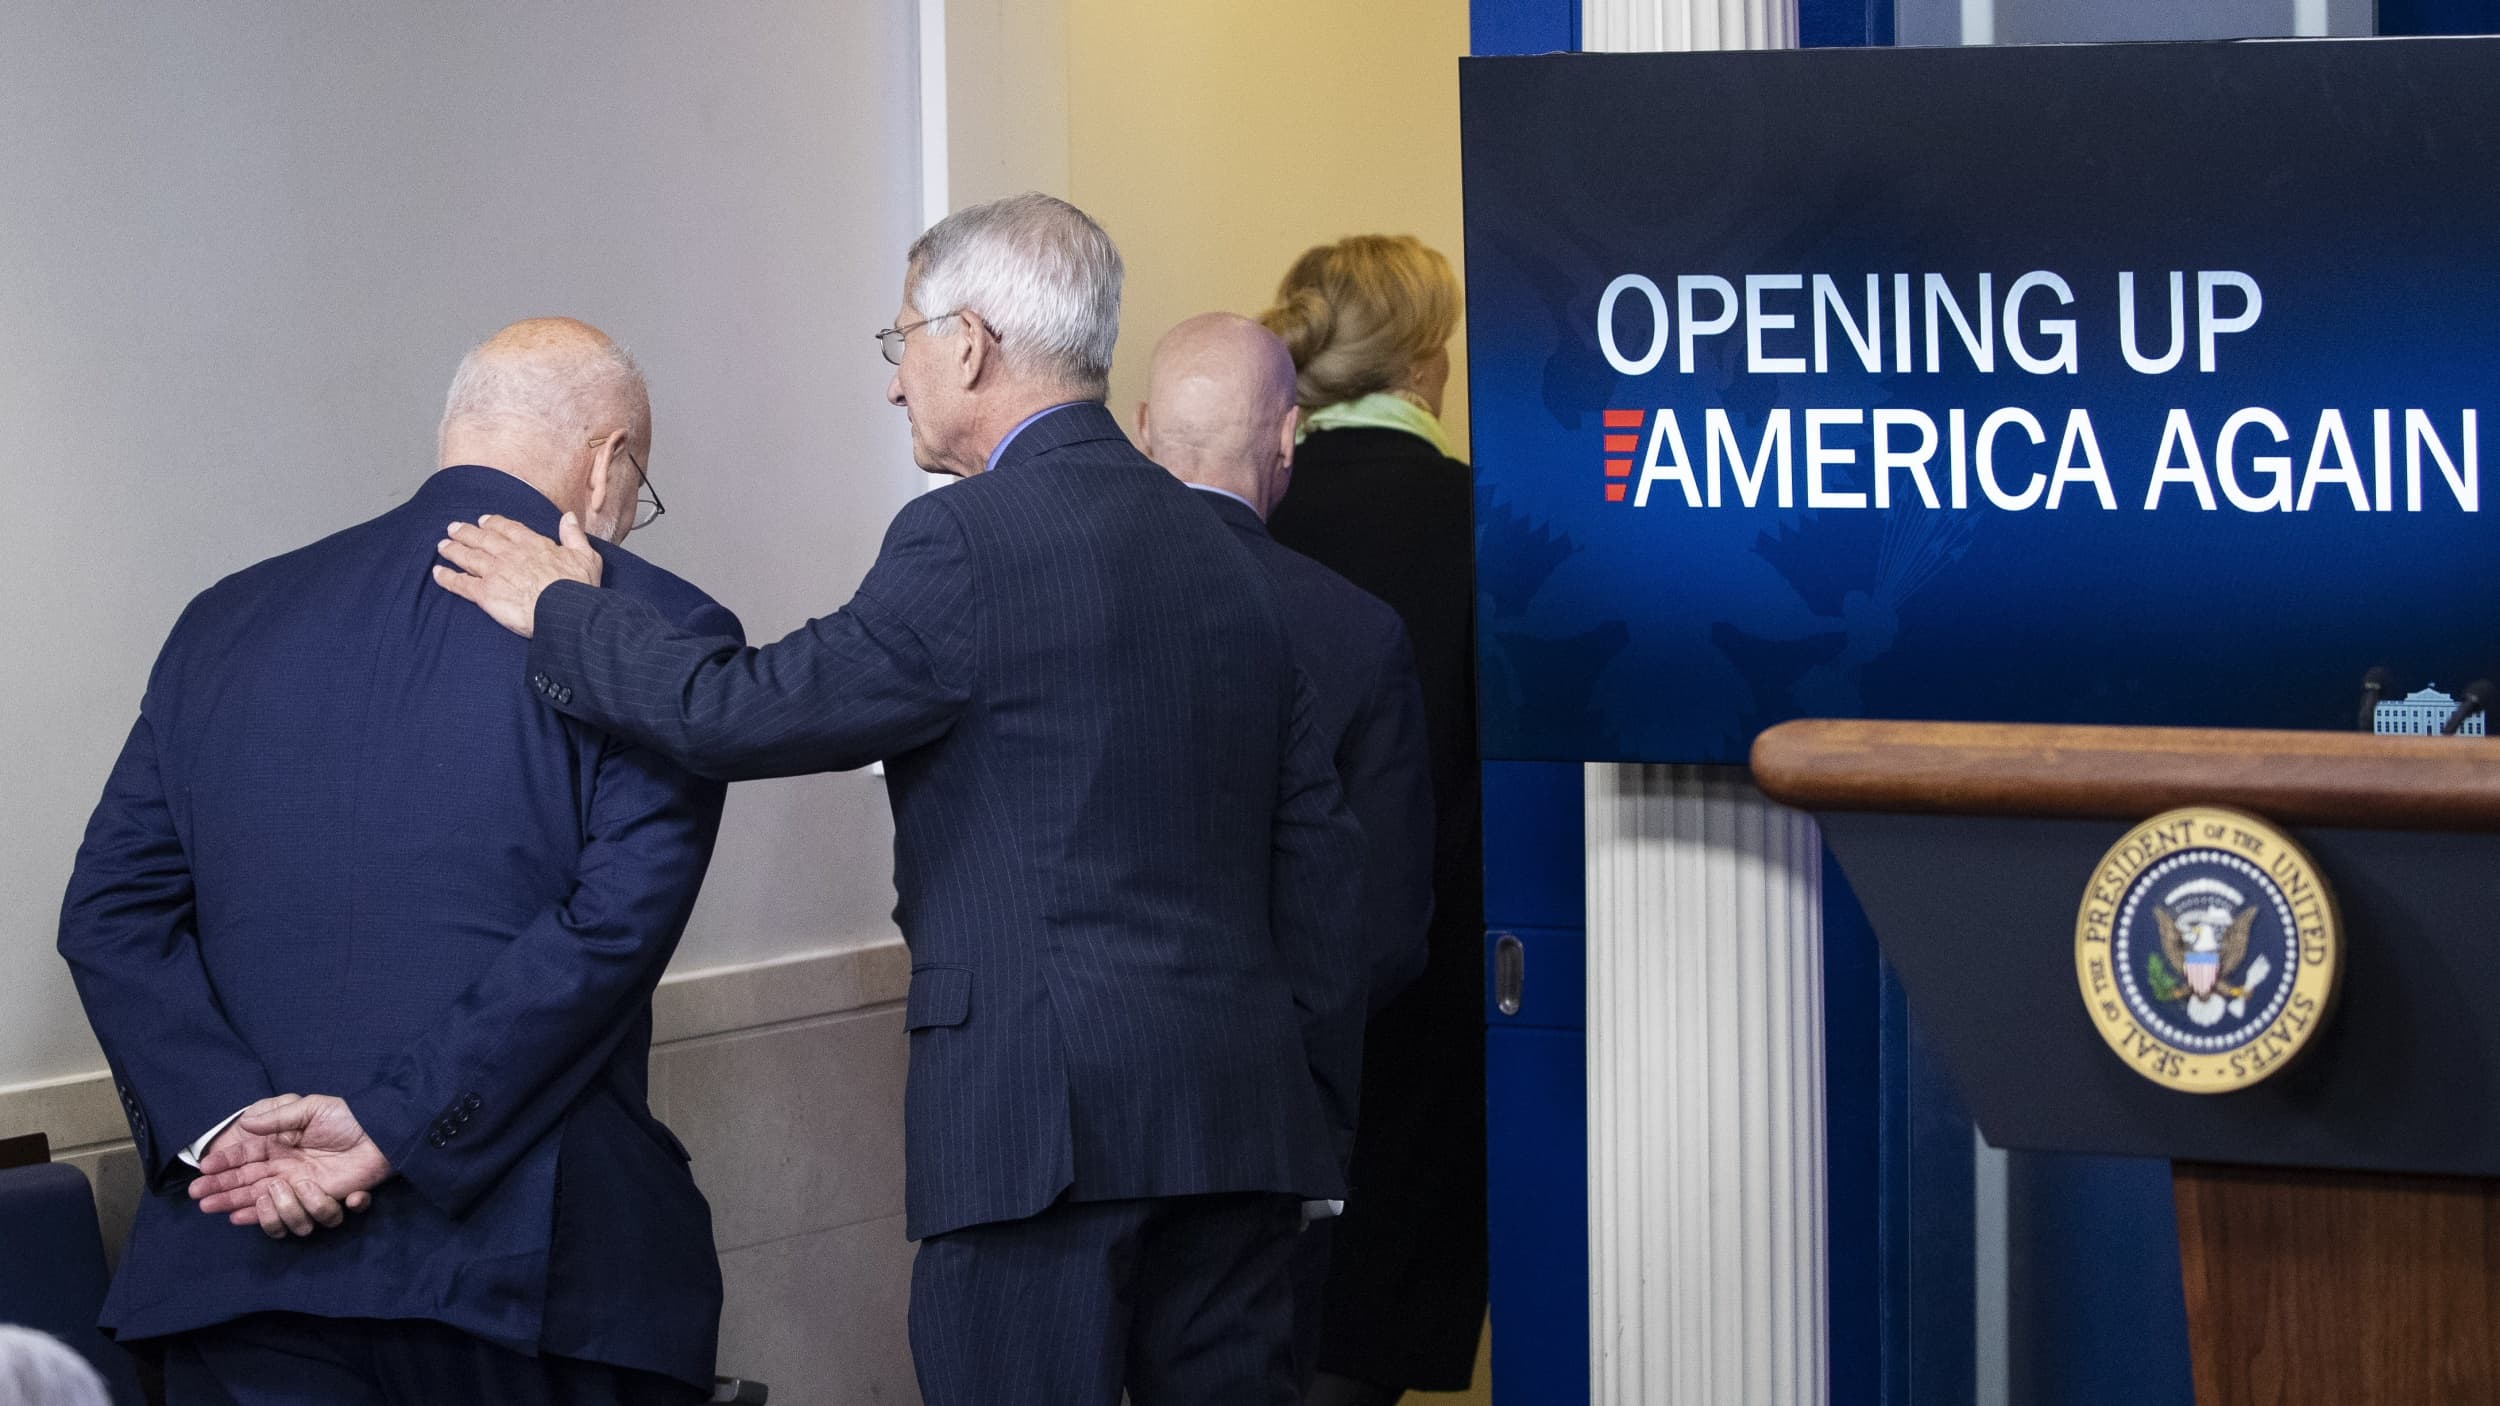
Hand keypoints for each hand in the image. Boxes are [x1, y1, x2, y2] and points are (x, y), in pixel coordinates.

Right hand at [188, 1094, 390, 1237]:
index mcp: (280, 1146)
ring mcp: (303, 1186)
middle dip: (222, 1193)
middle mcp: (287, 1169)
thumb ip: (278, 1117)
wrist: (383, 1131)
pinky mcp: (324, 1199)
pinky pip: (301, 1216)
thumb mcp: (310, 1108)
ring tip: (234, 1205)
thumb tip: (245, 1122)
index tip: (202, 1176)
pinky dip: (282, 1217)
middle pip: (248, 1185)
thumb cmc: (347, 1116)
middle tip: (200, 1200)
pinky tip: (261, 1216)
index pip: (244, 1159)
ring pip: (269, 1204)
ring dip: (250, 1205)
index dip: (222, 1168)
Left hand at [432, 512, 602, 638]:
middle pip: (483, 539)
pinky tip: (438, 573)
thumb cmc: (578, 587)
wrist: (563, 610)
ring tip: (442, 546)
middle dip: (466, 532)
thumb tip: (568, 518)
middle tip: (453, 528)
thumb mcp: (586, 556)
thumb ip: (573, 535)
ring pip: (469, 557)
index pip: (509, 529)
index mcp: (534, 545)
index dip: (494, 523)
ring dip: (453, 550)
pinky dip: (448, 577)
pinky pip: (462, 583)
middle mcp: (510, 554)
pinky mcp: (486, 593)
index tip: (484, 520)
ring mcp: (495, 572)